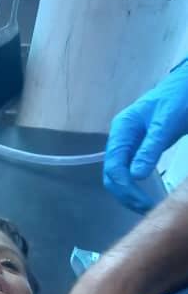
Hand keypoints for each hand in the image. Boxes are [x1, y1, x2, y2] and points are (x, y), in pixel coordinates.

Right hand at [104, 58, 187, 212]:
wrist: (187, 84)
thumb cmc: (179, 98)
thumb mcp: (166, 124)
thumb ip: (150, 148)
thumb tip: (136, 176)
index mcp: (123, 130)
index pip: (113, 166)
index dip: (125, 188)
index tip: (143, 203)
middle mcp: (121, 137)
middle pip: (112, 174)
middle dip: (125, 195)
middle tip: (145, 209)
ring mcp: (129, 143)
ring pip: (119, 175)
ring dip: (129, 194)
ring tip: (146, 206)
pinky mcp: (139, 148)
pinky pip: (130, 171)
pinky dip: (135, 187)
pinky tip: (146, 195)